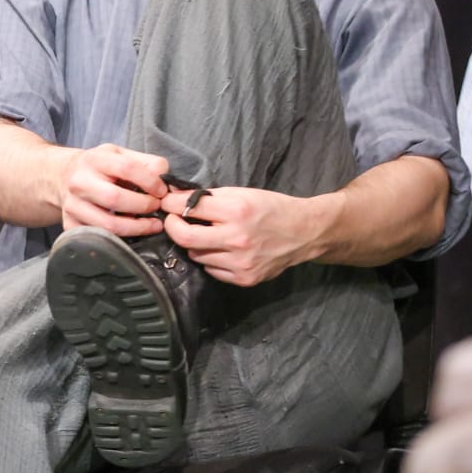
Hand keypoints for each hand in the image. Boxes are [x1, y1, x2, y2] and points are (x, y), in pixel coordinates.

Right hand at [57, 144, 168, 235]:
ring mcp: (72, 206)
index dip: (150, 181)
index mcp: (94, 159)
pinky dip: (121, 238)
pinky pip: (101, 238)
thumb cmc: (101, 168)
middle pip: (115, 199)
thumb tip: (166, 181)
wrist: (65, 177)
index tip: (162, 191)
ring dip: (137, 228)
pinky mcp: (70, 225)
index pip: (126, 168)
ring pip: (109, 225)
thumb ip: (148, 163)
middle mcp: (79, 182)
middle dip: (143, 206)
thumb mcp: (122, 155)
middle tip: (157, 208)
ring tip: (152, 225)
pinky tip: (131, 231)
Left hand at [160, 185, 320, 286]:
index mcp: (237, 211)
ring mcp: (240, 262)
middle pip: (184, 238)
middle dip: (172, 227)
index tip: (167, 204)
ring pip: (196, 256)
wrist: (304, 233)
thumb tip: (174, 198)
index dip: (171, 206)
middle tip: (173, 221)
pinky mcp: (244, 278)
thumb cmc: (271, 208)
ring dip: (195, 245)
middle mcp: (237, 238)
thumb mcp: (242, 194)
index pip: (188, 209)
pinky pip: (211, 270)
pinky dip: (210, 259)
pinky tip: (222, 250)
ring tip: (208, 235)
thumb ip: (209, 198)